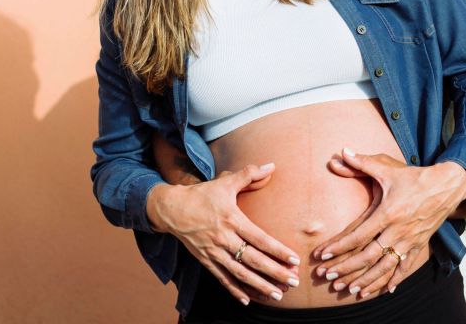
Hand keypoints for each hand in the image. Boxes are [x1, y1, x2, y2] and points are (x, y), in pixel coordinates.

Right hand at [146, 163, 300, 304]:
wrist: (171, 209)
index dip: (278, 251)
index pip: (259, 239)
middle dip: (274, 273)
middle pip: (253, 260)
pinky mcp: (205, 261)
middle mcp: (224, 239)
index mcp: (232, 220)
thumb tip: (271, 165)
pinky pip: (222, 279)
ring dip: (259, 286)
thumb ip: (249, 174)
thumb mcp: (225, 182)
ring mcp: (214, 252)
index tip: (294, 260)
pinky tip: (248, 300)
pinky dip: (235, 291)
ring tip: (277, 295)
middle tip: (293, 283)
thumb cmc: (202, 195)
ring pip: (239, 274)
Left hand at [313, 149, 465, 296]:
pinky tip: (385, 290)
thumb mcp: (387, 167)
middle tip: (328, 277)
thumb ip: (362, 162)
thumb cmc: (414, 176)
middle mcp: (397, 231)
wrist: (446, 186)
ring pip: (385, 267)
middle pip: (368, 256)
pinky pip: (405, 267)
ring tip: (351, 291)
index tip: (323, 255)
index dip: (339, 247)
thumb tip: (341, 152)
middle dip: (347, 269)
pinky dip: (395, 280)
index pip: (358, 236)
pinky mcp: (419, 245)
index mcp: (387, 213)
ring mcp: (409, 240)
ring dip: (367, 280)